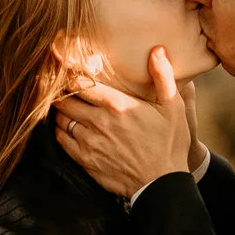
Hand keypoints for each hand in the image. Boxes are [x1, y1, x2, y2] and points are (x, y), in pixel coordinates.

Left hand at [57, 46, 196, 194]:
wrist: (162, 184)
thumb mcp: (173, 107)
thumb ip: (163, 77)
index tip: (69, 72)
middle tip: (64, 89)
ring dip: (61, 112)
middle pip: (66, 100)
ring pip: (61, 119)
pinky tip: (68, 128)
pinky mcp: (85, 160)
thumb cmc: (169, 144)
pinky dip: (61, 131)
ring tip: (66, 108)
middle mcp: (99, 122)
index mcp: (118, 105)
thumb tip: (157, 50)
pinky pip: (62, 140)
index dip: (72, 76)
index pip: (82, 84)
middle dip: (63, 93)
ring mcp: (89, 142)